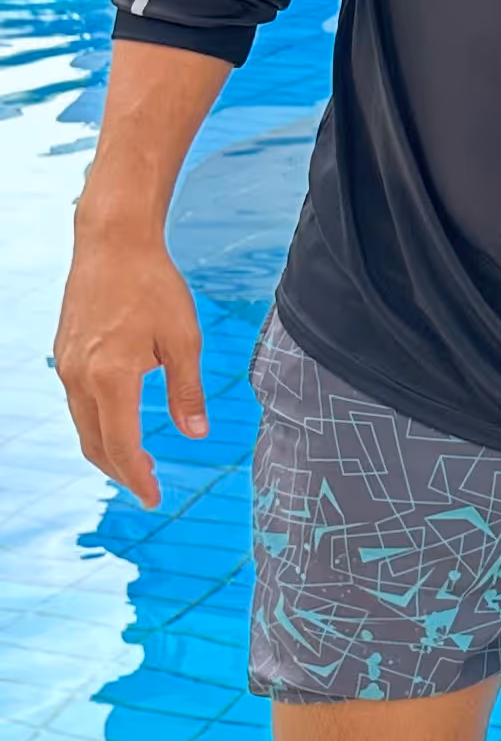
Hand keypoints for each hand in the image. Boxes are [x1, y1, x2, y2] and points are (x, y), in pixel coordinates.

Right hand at [54, 219, 207, 509]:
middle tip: (148, 486)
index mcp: (111, 377)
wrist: (112, 243)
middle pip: (95, 443)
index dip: (136, 478)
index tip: (153, 498)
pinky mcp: (64, 353)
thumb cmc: (153, 286)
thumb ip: (187, 391)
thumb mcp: (183, 340)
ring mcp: (67, 364)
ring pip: (82, 424)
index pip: (121, 446)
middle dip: (120, 471)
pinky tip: (118, 422)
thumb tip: (196, 434)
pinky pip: (77, 402)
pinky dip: (96, 423)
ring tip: (136, 461)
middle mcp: (80, 376)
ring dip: (107, 448)